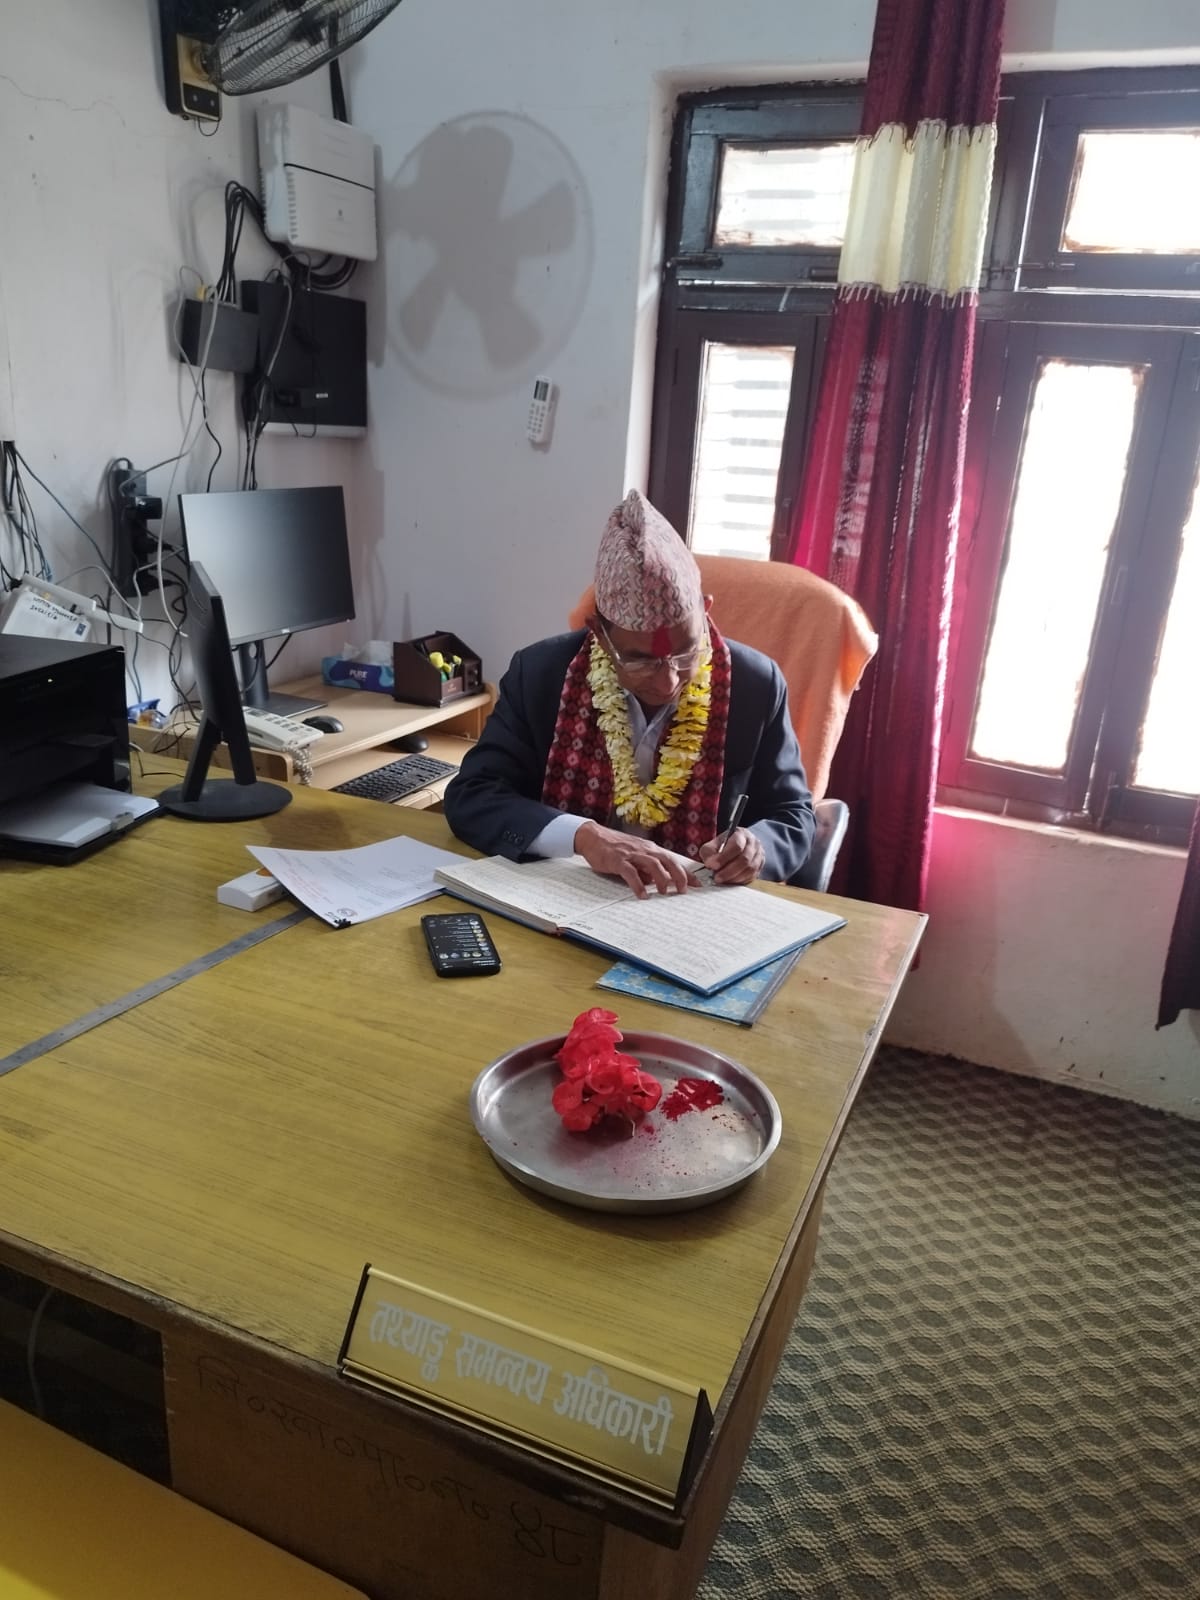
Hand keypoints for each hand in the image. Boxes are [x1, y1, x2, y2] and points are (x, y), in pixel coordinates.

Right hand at [574, 821, 692, 897]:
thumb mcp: (635, 858)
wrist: (592, 837)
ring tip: (664, 893)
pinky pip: (631, 873)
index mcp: (650, 849)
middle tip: (684, 891)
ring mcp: (632, 854)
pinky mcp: (618, 860)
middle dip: (679, 876)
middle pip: (668, 861)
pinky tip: (642, 895)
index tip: (698, 884)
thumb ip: (646, 869)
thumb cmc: (614, 848)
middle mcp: (645, 850)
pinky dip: (638, 884)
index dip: (687, 873)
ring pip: (653, 865)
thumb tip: (656, 882)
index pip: (673, 861)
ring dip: (661, 879)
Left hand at [699, 827, 763, 885]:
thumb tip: (710, 863)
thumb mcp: (713, 844)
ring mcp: (759, 855)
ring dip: (734, 877)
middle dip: (728, 871)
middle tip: (716, 877)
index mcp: (741, 834)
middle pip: (744, 859)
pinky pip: (752, 876)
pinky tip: (730, 881)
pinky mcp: (760, 867)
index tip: (712, 865)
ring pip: (749, 869)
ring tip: (721, 880)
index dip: (723, 857)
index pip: (736, 845)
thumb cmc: (723, 846)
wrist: (735, 848)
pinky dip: (739, 881)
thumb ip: (709, 852)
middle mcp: (753, 843)